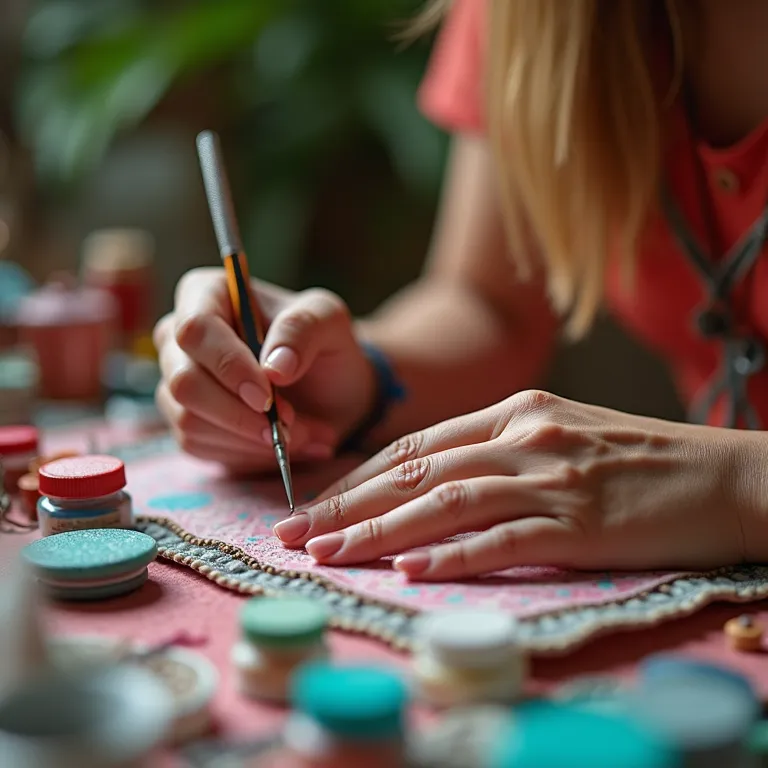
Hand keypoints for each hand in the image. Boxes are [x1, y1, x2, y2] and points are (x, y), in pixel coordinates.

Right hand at [154, 268, 374, 470]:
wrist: (330, 391)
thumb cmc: (324, 344)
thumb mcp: (329, 321)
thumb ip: (303, 329)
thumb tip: (274, 367)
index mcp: (206, 294)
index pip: (195, 329)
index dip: (227, 366)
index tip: (266, 395)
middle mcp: (179, 338)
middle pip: (184, 382)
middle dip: (240, 413)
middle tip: (291, 424)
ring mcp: (178, 382)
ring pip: (190, 421)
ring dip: (252, 438)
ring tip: (302, 434)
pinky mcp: (187, 422)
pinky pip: (201, 446)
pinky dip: (248, 453)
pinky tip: (283, 445)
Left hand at [273, 390, 750, 578]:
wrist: (727, 475)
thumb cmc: (639, 460)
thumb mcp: (560, 436)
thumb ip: (499, 452)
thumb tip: (432, 486)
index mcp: (515, 412)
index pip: (417, 445)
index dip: (358, 476)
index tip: (313, 504)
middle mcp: (524, 436)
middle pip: (415, 470)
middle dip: (346, 504)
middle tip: (293, 532)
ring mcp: (552, 478)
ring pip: (445, 502)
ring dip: (377, 530)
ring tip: (326, 554)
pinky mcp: (581, 522)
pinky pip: (502, 539)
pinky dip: (450, 554)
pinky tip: (408, 569)